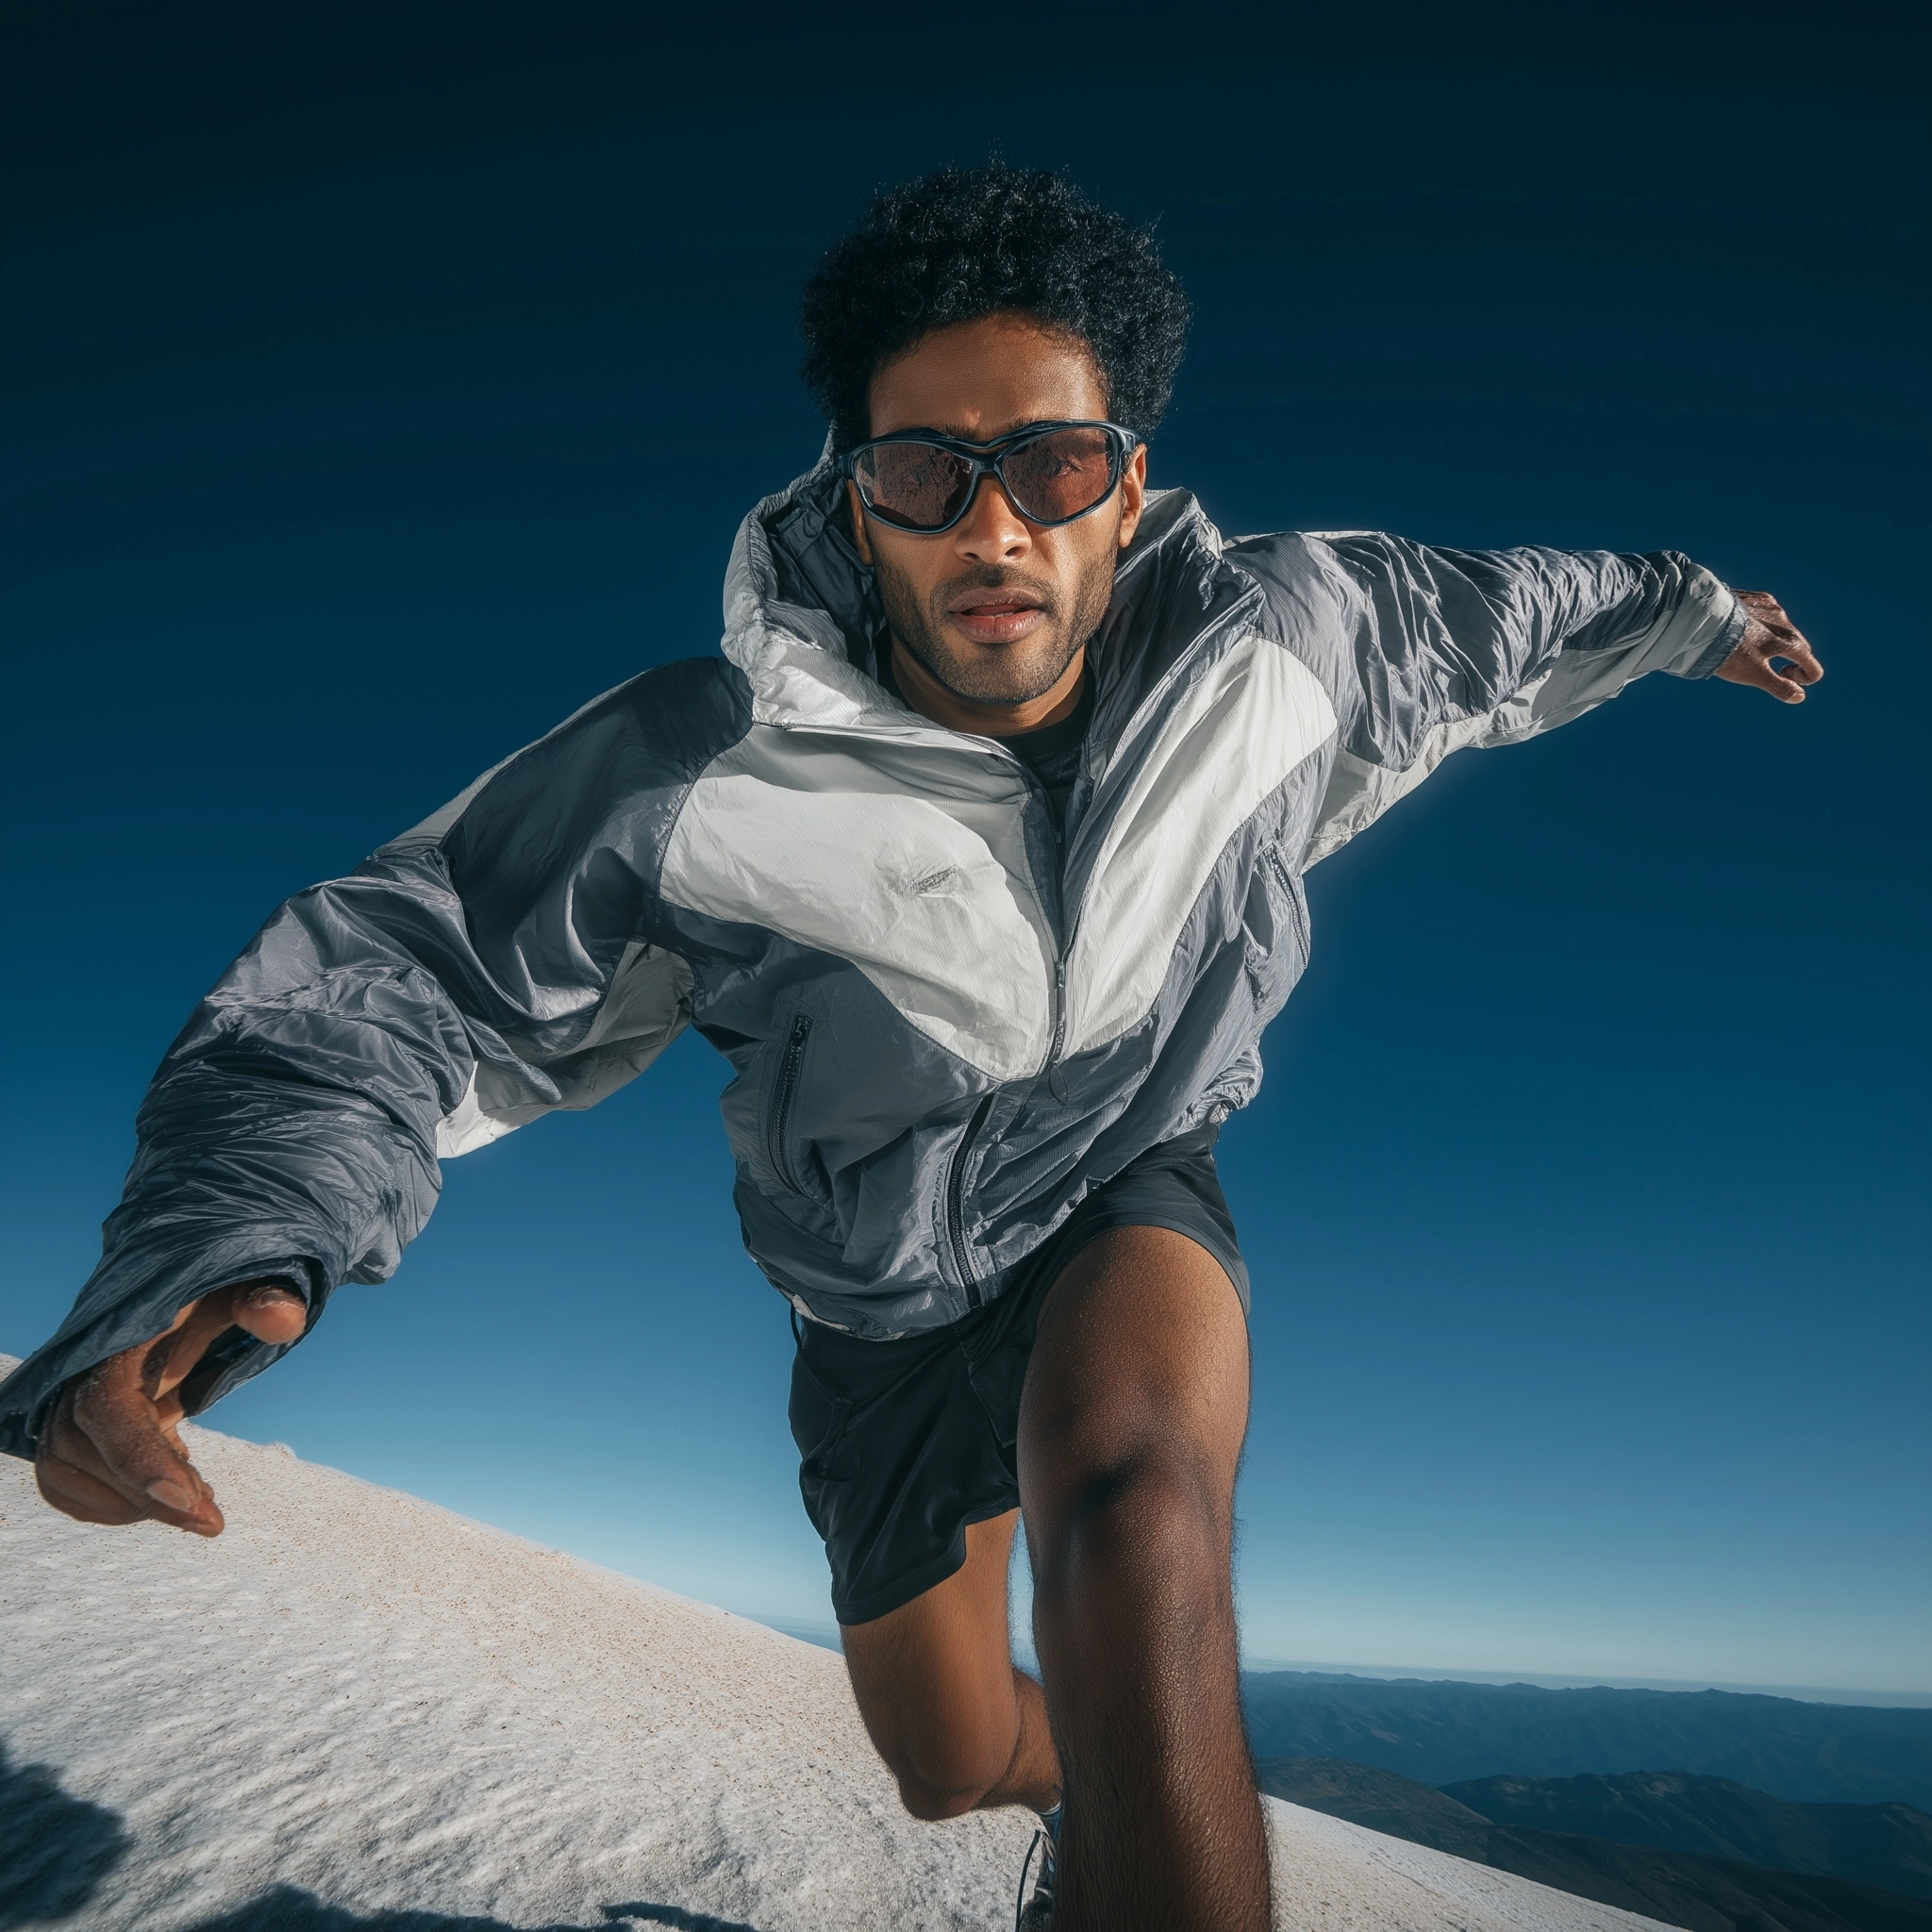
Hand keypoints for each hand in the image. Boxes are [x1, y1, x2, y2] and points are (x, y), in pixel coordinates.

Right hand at [33, 1281, 307, 1535]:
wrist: (163, 1300)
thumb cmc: (204, 1295)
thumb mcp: (236, 1289)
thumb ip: (258, 1301)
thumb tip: (285, 1317)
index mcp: (116, 1344)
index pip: (107, 1407)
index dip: (140, 1456)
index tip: (190, 1499)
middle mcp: (76, 1378)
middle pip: (87, 1454)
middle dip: (149, 1497)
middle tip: (211, 1519)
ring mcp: (64, 1406)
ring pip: (69, 1476)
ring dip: (132, 1505)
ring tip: (198, 1507)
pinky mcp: (68, 1432)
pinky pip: (66, 1484)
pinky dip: (112, 1504)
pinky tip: (171, 1499)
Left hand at [1715, 590, 1823, 702]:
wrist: (1699, 621)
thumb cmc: (1727, 651)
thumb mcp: (1753, 674)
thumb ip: (1778, 686)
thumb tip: (1798, 696)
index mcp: (1789, 640)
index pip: (1812, 665)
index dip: (1803, 678)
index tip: (1781, 677)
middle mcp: (1783, 620)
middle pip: (1798, 645)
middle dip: (1791, 660)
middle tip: (1766, 669)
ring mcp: (1768, 606)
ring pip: (1780, 628)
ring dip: (1773, 641)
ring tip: (1745, 649)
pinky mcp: (1752, 598)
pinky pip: (1764, 614)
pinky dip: (1759, 626)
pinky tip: (1739, 631)